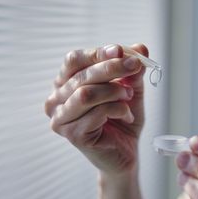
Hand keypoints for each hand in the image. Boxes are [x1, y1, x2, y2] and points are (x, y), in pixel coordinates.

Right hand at [44, 44, 147, 174]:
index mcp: (65, 83)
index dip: (96, 53)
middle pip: (82, 76)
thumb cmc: (122, 117)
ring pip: (86, 94)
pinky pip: (97, 113)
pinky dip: (118, 110)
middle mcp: (57, 99)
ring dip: (115, 91)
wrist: (126, 150)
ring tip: (129, 97)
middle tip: (135, 66)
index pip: (73, 60)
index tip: (119, 51)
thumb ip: (132, 69)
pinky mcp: (73, 135)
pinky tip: (126, 116)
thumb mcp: (130, 87)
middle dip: (113, 68)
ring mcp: (61, 119)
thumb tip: (140, 48)